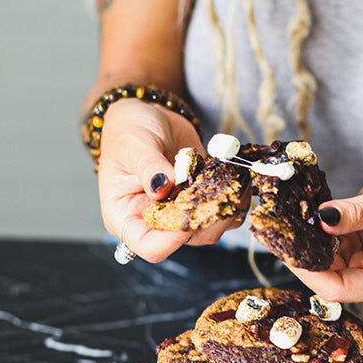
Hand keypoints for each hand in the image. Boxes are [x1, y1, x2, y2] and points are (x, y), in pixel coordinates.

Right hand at [97, 99, 240, 261]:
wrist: (148, 115)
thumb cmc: (128, 129)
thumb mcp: (133, 144)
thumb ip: (149, 167)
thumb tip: (164, 187)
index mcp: (125, 217)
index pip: (151, 247)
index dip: (174, 238)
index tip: (191, 207)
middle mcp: (153, 222)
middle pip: (187, 239)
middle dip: (208, 217)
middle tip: (221, 187)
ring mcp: (179, 213)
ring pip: (210, 229)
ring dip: (227, 208)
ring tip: (233, 179)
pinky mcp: (200, 202)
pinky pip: (223, 212)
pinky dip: (235, 198)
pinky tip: (237, 177)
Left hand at [289, 164, 362, 302]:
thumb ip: (355, 214)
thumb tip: (321, 218)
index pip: (337, 288)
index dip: (308, 272)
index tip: (286, 249)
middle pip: (324, 277)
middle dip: (301, 255)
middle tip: (275, 230)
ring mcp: (360, 263)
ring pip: (321, 260)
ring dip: (303, 242)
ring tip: (282, 220)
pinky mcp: (353, 247)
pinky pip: (325, 243)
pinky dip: (312, 229)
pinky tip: (297, 215)